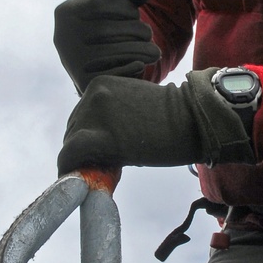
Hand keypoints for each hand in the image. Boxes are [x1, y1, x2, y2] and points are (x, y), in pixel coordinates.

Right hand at [53, 0, 160, 92]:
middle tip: (147, 34)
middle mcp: (63, 36)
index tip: (134, 13)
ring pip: (112, 51)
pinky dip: (131, 67)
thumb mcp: (115, 6)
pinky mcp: (83, 81)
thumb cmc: (107, 28)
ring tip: (154, 51)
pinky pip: (112, 73)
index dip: (126, 6)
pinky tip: (140, 64)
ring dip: (142, 48)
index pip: (99, 2)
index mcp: (65, 12)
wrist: (95, 67)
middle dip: (137, 29)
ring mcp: (71, 60)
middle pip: (106, 29)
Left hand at [57, 70, 254, 174]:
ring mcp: (94, 113)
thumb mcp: (133, 104)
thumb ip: (112, 114)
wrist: (193, 121)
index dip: (88, 134)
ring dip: (81, 159)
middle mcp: (93, 94)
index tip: (96, 151)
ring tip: (101, 171)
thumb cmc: (171, 117)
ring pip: (71, 142)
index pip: (82, 114)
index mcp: (101, 84)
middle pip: (74, 127)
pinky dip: (69, 168)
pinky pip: (70, 154)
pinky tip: (77, 179)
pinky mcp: (98, 136)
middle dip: (84, 147)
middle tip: (102, 164)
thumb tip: (98, 139)